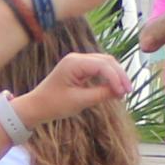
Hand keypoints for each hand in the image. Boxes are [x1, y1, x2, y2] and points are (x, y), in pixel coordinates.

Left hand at [13, 52, 132, 122]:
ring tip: (123, 91)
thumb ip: (101, 94)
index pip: (103, 65)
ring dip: (115, 76)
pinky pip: (99, 69)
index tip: (124, 93)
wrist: (37, 106)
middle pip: (107, 61)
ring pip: (105, 63)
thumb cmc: (53, 104)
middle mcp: (77, 58)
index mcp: (74, 62)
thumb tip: (119, 92)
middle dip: (119, 75)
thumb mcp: (79, 101)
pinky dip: (108, 77)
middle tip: (128, 92)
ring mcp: (78, 62)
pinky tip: (114, 89)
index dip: (116, 78)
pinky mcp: (79, 68)